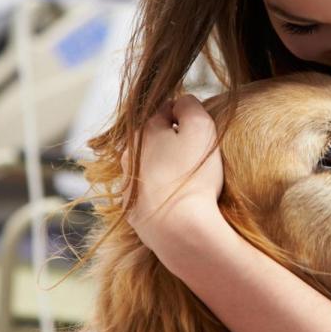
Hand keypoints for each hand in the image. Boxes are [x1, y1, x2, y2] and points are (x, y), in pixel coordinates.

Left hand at [123, 95, 226, 261]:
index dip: (186, 116)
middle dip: (173, 142)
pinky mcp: (133, 213)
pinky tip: (179, 203)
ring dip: (165, 169)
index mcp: (143, 132)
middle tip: (198, 155)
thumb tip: (181, 101)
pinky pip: (150, 195)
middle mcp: (129, 156)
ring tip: (189, 181)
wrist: (179, 229)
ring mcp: (128, 186)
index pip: (166, 110)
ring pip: (149, 168)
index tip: (202, 130)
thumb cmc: (193, 176)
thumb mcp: (200, 128)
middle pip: (154, 140)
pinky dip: (162, 195)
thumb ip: (190, 105)